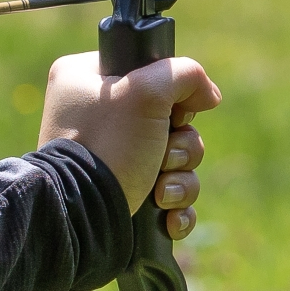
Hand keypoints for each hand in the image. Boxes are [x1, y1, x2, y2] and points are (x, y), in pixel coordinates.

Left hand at [39, 52, 221, 240]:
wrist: (81, 217)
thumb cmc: (108, 147)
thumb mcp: (147, 91)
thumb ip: (185, 75)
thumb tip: (208, 94)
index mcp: (85, 81)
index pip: (148, 73)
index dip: (172, 95)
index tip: (173, 113)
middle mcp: (94, 117)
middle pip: (169, 121)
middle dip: (181, 147)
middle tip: (165, 157)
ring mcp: (108, 159)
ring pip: (174, 161)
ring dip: (180, 180)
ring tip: (162, 193)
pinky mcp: (121, 194)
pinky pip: (168, 194)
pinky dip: (175, 205)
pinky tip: (168, 217)